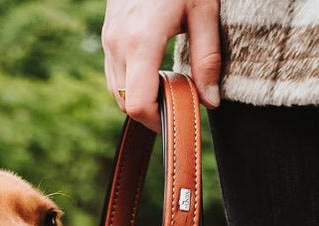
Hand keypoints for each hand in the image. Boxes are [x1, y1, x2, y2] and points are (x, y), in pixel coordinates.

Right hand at [102, 0, 220, 130]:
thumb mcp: (204, 11)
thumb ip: (207, 59)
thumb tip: (211, 101)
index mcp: (141, 42)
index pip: (137, 104)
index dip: (155, 121)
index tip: (174, 121)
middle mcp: (118, 44)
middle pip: (125, 103)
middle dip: (149, 110)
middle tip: (177, 101)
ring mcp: (108, 40)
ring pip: (116, 91)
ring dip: (138, 97)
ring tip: (167, 85)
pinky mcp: (107, 35)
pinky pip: (113, 73)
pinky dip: (130, 82)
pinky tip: (152, 71)